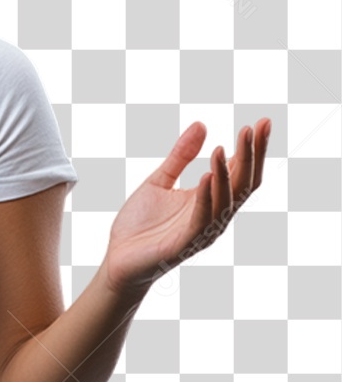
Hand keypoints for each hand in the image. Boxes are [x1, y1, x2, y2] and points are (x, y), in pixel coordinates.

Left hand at [103, 119, 270, 292]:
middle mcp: (213, 215)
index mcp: (210, 200)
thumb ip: (180, 156)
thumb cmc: (141, 224)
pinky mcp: (183, 243)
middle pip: (242, 184)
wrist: (118, 259)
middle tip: (257, 127)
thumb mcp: (160, 181)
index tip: (263, 121)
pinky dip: (205, 196)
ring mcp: (201, 231)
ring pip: (225, 200)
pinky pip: (200, 218)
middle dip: (251, 156)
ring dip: (225, 173)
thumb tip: (201, 124)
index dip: (253, 149)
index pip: (239, 172)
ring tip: (223, 147)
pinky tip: (205, 175)